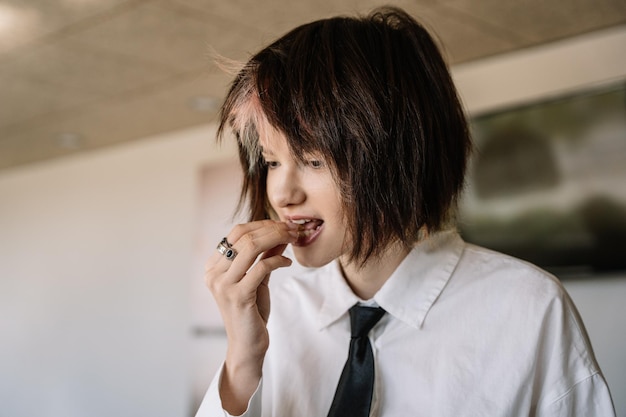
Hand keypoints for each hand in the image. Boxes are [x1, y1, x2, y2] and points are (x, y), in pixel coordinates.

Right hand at [205, 220, 297, 412]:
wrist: (247, 345)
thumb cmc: (252, 311)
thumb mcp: (259, 279)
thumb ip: (266, 256)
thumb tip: (281, 233)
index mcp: (213, 266)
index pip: (237, 232)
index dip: (262, 224)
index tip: (283, 225)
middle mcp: (213, 273)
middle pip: (244, 236)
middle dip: (273, 228)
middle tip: (293, 229)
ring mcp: (223, 285)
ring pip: (251, 247)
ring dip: (277, 238)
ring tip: (293, 240)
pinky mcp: (237, 296)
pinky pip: (261, 267)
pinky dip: (278, 261)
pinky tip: (288, 263)